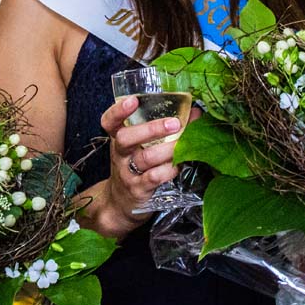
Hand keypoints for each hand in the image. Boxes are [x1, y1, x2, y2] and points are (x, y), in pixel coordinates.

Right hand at [99, 95, 182, 226]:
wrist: (120, 204)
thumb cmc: (134, 168)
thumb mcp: (137, 148)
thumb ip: (159, 131)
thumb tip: (195, 112)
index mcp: (118, 139)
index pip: (109, 122)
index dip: (118, 110)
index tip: (133, 100)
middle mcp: (120, 154)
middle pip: (126, 138)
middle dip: (151, 129)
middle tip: (175, 123)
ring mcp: (127, 173)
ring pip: (145, 158)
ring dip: (167, 149)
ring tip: (184, 143)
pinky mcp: (138, 190)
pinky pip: (154, 178)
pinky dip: (169, 170)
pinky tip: (179, 165)